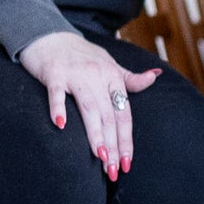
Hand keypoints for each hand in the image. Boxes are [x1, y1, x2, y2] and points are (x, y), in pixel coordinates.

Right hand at [19, 31, 158, 180]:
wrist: (48, 34)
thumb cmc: (80, 54)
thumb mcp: (109, 64)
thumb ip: (130, 78)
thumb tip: (155, 78)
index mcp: (112, 77)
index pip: (124, 114)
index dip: (126, 140)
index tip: (127, 163)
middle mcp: (97, 76)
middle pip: (109, 115)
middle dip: (113, 144)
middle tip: (113, 169)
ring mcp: (75, 74)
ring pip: (89, 107)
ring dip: (95, 133)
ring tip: (100, 156)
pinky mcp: (53, 74)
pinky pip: (57, 93)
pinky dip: (58, 108)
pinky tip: (60, 126)